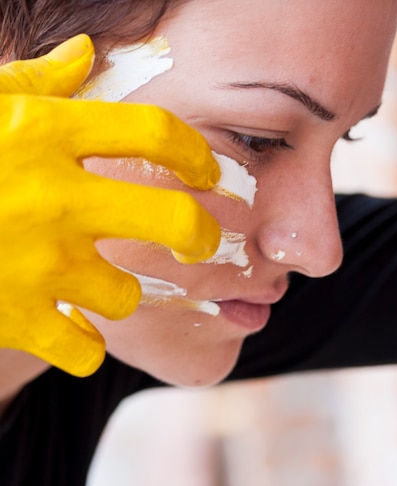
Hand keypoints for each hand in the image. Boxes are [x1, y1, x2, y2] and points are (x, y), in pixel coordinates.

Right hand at [0, 35, 220, 375]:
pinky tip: (72, 331)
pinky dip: (84, 347)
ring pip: (125, 296)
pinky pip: (84, 352)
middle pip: (172, 220)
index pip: (154, 132)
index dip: (195, 153)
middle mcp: (54, 200)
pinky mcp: (17, 319)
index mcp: (47, 136)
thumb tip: (84, 51)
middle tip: (203, 244)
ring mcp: (37, 265)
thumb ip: (38, 79)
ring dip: (118, 293)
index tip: (206, 172)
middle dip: (202, 236)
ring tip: (93, 285)